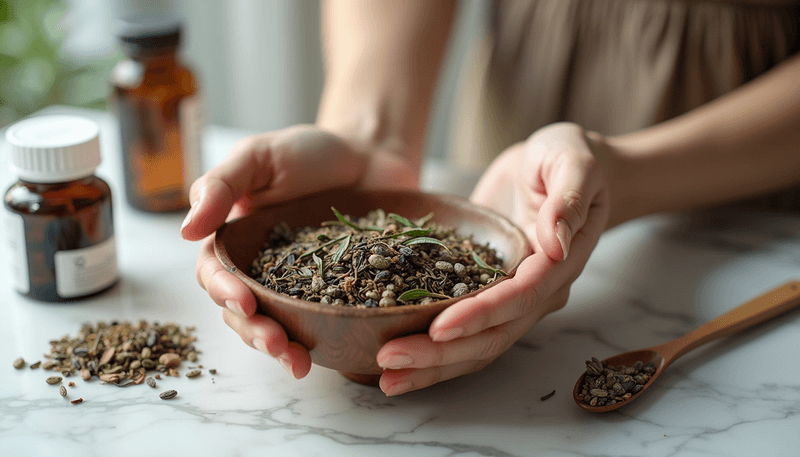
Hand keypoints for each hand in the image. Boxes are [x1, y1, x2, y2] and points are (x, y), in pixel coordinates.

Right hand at [181, 124, 417, 378]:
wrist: (368, 155)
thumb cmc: (308, 152)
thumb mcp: (259, 155)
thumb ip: (221, 186)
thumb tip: (186, 231)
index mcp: (233, 239)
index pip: (215, 273)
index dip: (224, 291)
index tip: (244, 300)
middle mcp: (258, 268)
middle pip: (241, 311)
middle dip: (254, 331)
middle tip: (276, 343)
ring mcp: (294, 285)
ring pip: (274, 325)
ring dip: (279, 348)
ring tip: (297, 361)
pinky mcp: (330, 294)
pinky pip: (316, 323)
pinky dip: (317, 341)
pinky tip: (323, 355)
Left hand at [376, 122, 613, 394]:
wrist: (564, 169)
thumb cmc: (570, 158)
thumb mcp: (574, 162)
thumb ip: (568, 198)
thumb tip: (556, 242)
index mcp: (559, 265)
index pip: (518, 298)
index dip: (479, 315)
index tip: (439, 328)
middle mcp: (537, 292)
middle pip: (492, 336)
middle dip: (442, 353)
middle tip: (391, 359)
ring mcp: (512, 298)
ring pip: (475, 344)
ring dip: (432, 364)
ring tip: (385, 377)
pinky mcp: (487, 292)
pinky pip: (462, 329)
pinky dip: (431, 348)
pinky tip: (394, 360)